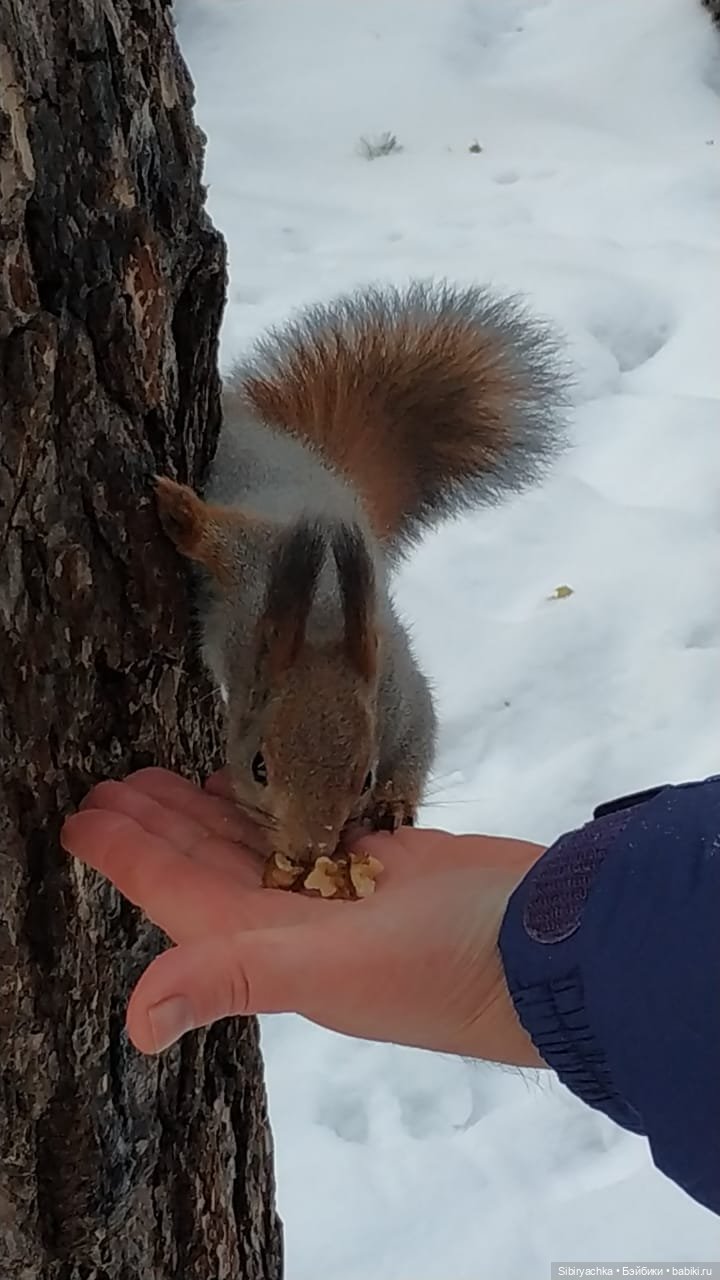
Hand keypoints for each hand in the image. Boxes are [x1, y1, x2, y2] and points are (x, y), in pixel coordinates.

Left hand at [61, 768, 545, 1066]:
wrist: (548, 944)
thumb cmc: (443, 959)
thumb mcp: (331, 969)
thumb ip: (233, 977)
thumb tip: (135, 1025)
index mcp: (267, 945)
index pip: (175, 891)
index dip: (125, 855)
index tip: (79, 817)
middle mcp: (292, 921)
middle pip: (203, 863)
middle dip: (153, 825)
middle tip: (108, 784)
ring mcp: (336, 891)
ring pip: (248, 844)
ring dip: (200, 812)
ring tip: (159, 777)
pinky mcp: (379, 861)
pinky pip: (301, 828)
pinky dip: (266, 807)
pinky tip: (248, 787)